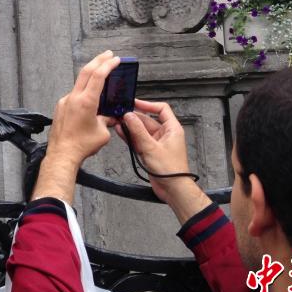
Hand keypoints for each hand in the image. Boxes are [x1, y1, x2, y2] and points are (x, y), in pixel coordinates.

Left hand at [47, 51, 120, 165]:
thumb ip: (108, 120)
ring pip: (79, 82)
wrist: (62, 154)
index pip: (98, 76)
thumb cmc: (81, 146)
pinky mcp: (61, 107)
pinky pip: (74, 94)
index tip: (115, 59)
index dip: (108, 65)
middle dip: (98, 60)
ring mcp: (65, 101)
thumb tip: (110, 116)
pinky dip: (83, 90)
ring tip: (102, 72)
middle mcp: (73, 98)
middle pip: (86, 72)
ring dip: (90, 75)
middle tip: (108, 54)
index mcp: (86, 102)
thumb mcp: (103, 133)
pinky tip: (90, 96)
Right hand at [116, 99, 209, 221]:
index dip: (147, 104)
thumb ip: (138, 131)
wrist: (173, 189)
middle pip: (147, 120)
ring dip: (130, 127)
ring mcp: (157, 143)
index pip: (161, 109)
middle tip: (120, 114)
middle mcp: (165, 134)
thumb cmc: (171, 170)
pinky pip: (139, 140)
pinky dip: (130, 137)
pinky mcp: (150, 151)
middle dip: (134, 117)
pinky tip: (121, 132)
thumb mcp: (151, 147)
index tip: (134, 103)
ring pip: (141, 130)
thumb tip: (129, 116)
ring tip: (117, 122)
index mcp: (172, 129)